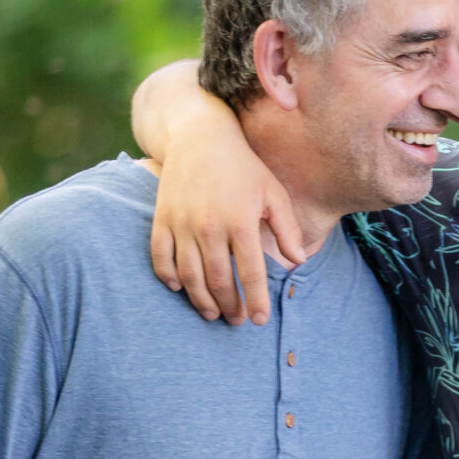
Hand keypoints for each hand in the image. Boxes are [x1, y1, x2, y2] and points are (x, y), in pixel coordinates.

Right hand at [141, 64, 307, 325]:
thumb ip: (287, 229)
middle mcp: (209, 225)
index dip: (256, 300)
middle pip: (219, 280)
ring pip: (189, 275)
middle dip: (230, 306)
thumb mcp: (273, 193)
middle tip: (237, 321)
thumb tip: (297, 262)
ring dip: (201, 300)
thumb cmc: (243, 167)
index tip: (259, 320)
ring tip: (213, 313)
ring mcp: (182, 223)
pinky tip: (181, 289)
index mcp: (241, 221)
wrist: (200, 136)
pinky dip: (169, 277)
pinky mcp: (161, 218)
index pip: (251, 273)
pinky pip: (160, 257)